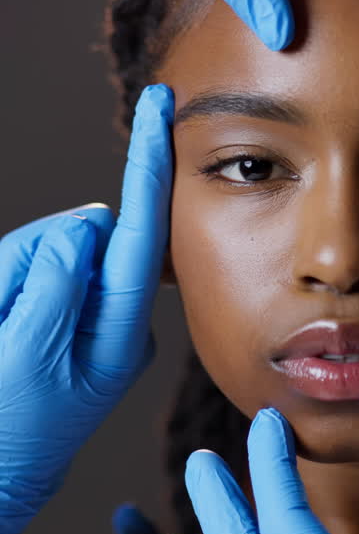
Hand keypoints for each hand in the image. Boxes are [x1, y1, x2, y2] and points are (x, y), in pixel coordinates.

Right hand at [0, 82, 172, 533]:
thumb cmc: (2, 428)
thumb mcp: (25, 354)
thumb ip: (58, 280)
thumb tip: (89, 224)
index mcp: (122, 332)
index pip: (144, 232)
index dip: (151, 165)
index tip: (166, 105)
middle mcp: (111, 316)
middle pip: (81, 236)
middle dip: (31, 257)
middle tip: (0, 323)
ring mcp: (80, 315)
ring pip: (47, 246)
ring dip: (9, 276)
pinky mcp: (51, 312)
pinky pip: (26, 265)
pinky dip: (3, 285)